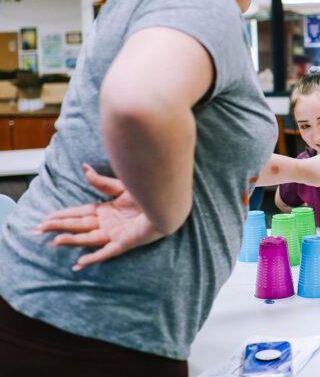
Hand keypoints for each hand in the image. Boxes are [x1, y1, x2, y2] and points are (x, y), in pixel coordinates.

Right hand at [31, 163, 164, 270]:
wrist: (169, 201)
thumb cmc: (149, 193)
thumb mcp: (122, 186)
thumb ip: (103, 182)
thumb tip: (85, 169)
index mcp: (106, 211)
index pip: (78, 214)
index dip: (62, 216)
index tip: (45, 219)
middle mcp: (108, 223)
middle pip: (78, 226)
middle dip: (58, 228)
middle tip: (37, 231)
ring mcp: (116, 234)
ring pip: (87, 238)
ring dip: (70, 240)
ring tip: (53, 241)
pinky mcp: (125, 242)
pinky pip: (107, 252)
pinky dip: (94, 258)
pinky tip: (79, 263)